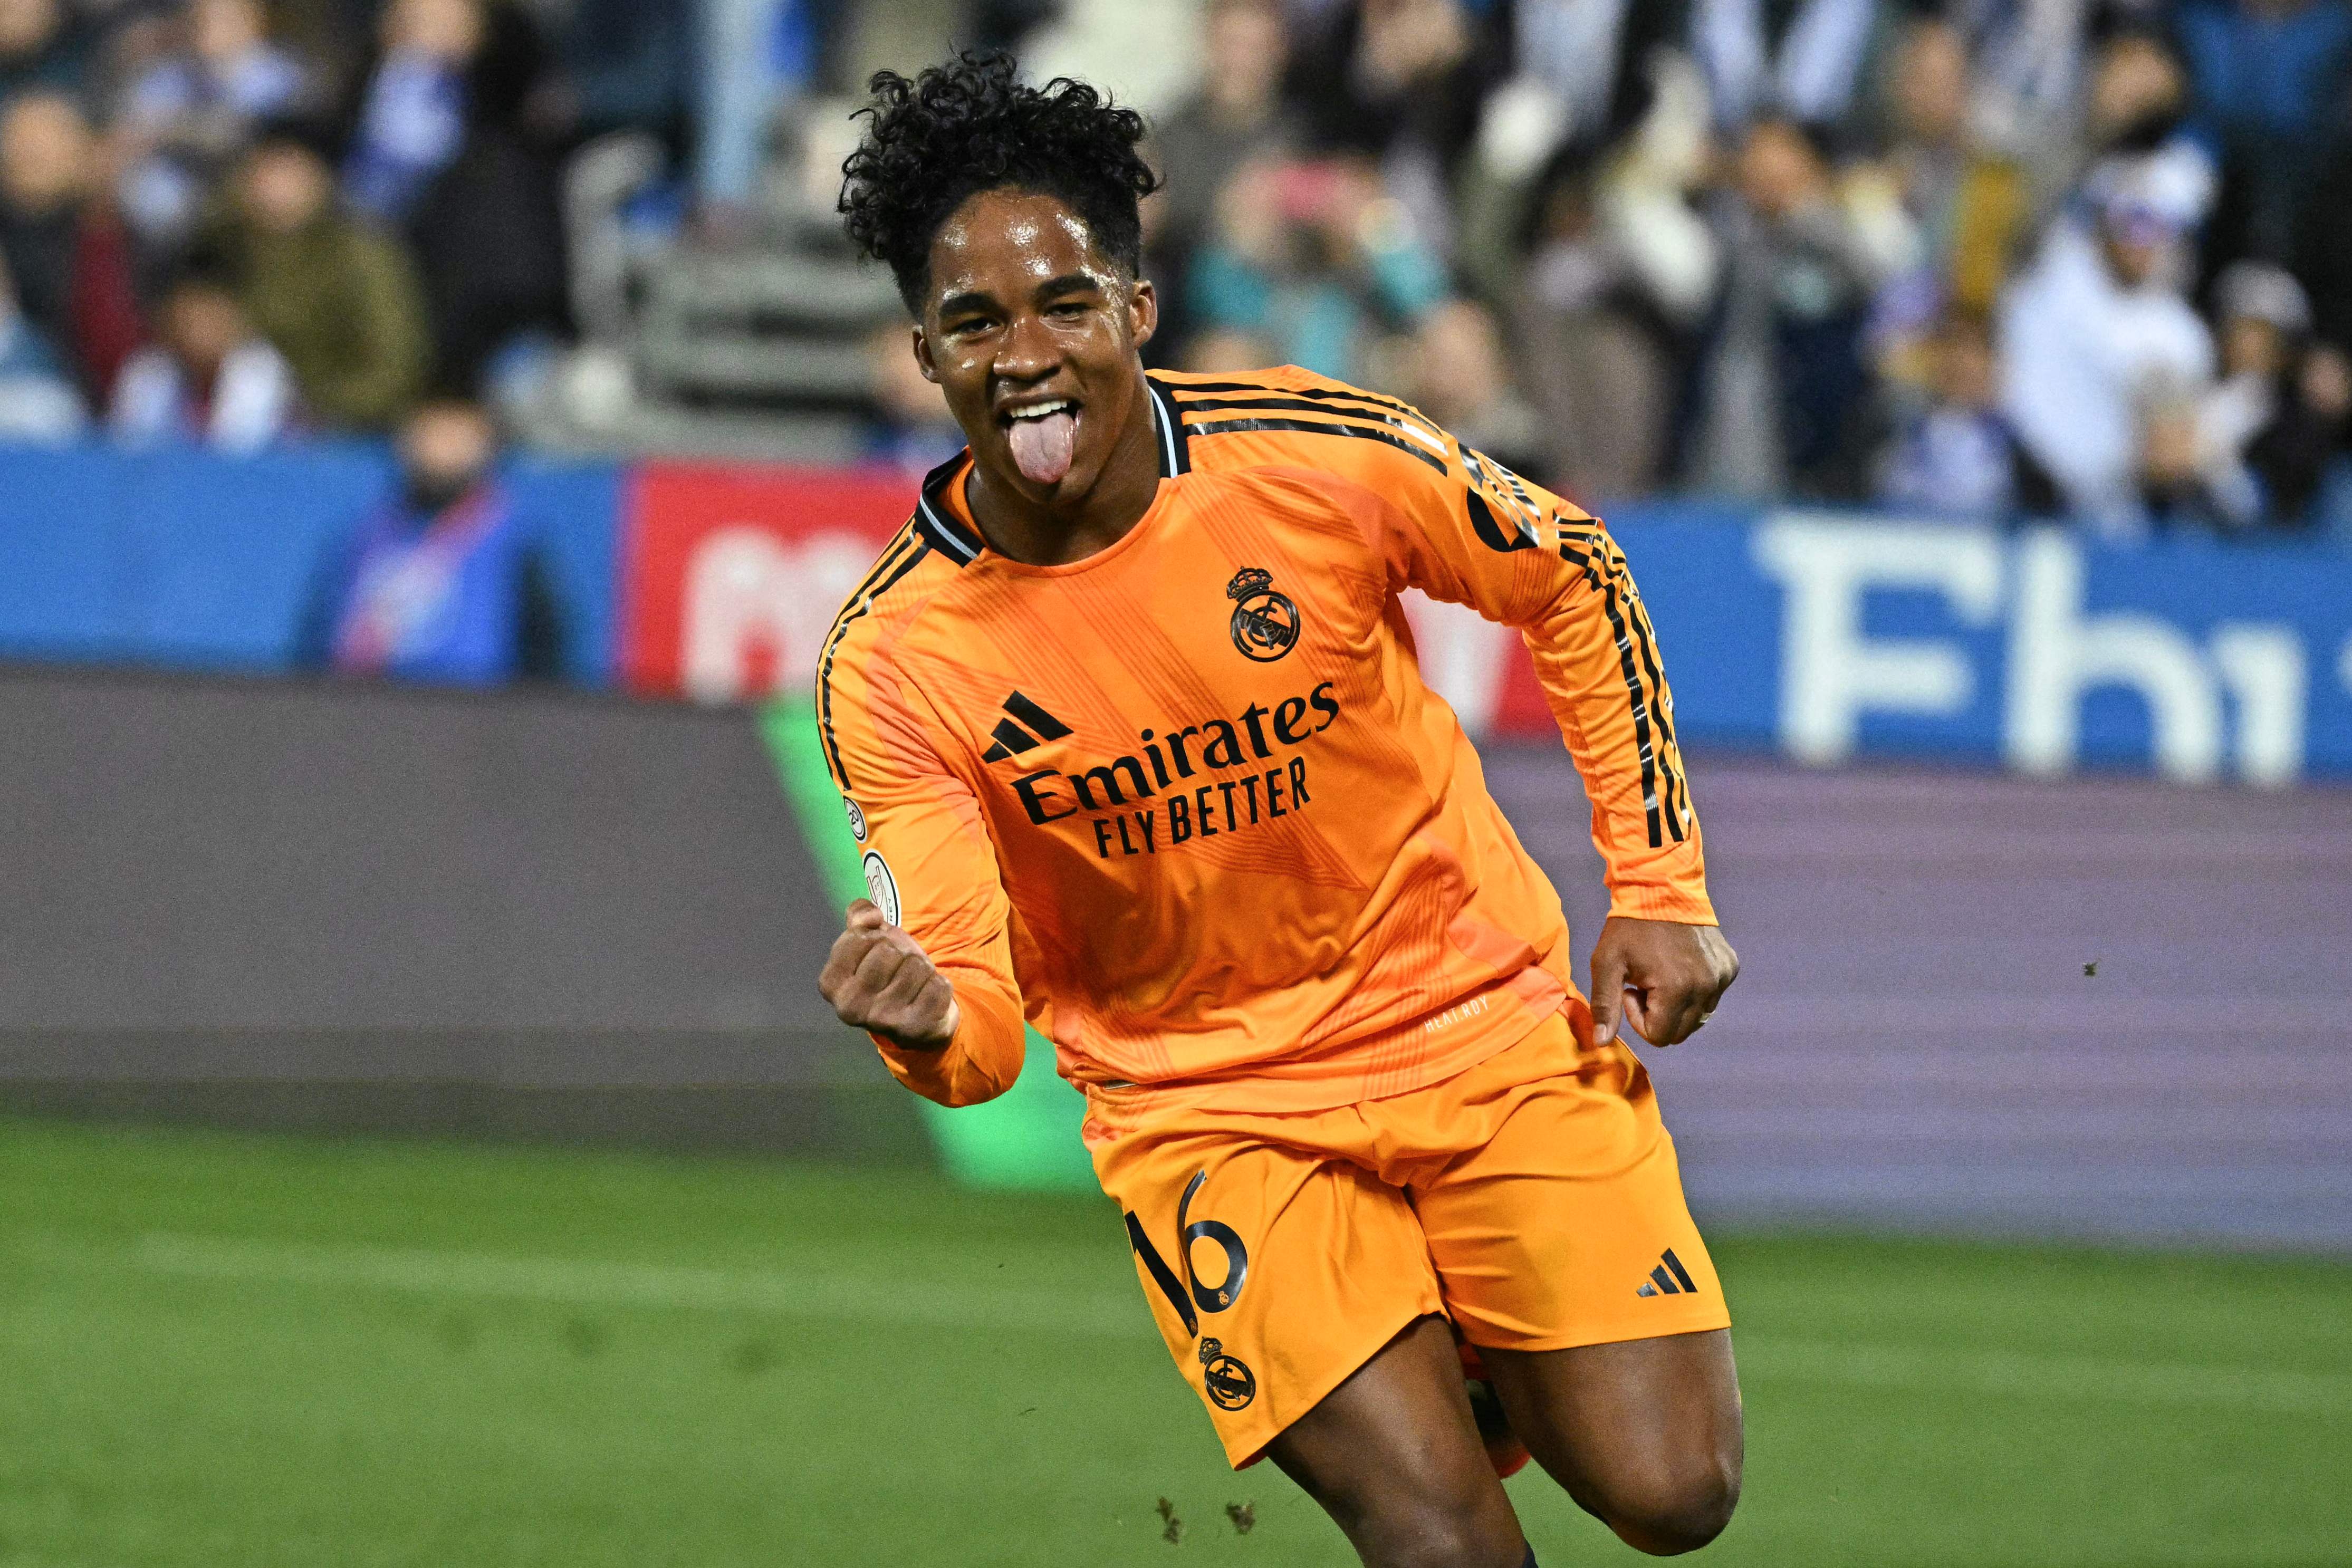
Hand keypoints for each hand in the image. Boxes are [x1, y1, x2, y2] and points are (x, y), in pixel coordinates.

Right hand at [818, 899, 958, 1050]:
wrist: (918, 1015)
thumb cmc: (889, 970)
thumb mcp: (869, 939)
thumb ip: (859, 916)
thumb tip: (870, 915)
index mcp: (831, 983)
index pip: (860, 937)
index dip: (877, 936)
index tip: (877, 950)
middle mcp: (850, 1007)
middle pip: (888, 951)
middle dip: (901, 951)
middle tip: (900, 967)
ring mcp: (881, 1022)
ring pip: (916, 966)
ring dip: (922, 967)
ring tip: (915, 981)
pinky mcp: (914, 1029)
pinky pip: (938, 985)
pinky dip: (939, 984)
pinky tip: (926, 995)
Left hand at [1588, 917, 1738, 1047]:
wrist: (1662, 887)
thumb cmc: (1629, 927)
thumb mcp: (1607, 964)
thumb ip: (1605, 1005)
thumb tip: (1601, 1043)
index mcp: (1677, 990)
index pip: (1660, 1037)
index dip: (1639, 1019)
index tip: (1631, 989)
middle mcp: (1706, 987)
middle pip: (1681, 1033)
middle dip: (1658, 1015)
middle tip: (1645, 983)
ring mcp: (1721, 977)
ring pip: (1698, 1018)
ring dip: (1676, 1005)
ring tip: (1661, 974)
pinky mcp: (1730, 967)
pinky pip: (1711, 997)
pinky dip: (1694, 991)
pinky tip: (1678, 965)